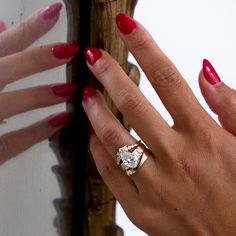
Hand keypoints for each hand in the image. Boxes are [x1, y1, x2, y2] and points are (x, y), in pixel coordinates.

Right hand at [0, 3, 77, 164]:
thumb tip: (1, 25)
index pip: (1, 44)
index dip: (29, 28)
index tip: (56, 12)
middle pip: (3, 69)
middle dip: (37, 59)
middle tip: (71, 50)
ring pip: (8, 104)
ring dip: (40, 95)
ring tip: (70, 90)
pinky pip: (12, 142)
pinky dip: (38, 131)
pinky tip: (62, 120)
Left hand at [83, 14, 235, 234]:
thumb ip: (230, 107)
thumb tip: (206, 74)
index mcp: (203, 137)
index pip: (168, 78)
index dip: (145, 47)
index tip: (127, 28)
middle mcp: (176, 158)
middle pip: (132, 104)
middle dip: (109, 75)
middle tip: (94, 57)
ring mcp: (155, 186)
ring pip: (114, 140)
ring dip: (97, 113)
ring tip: (87, 94)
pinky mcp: (141, 210)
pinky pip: (111, 175)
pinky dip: (98, 153)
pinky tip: (93, 137)